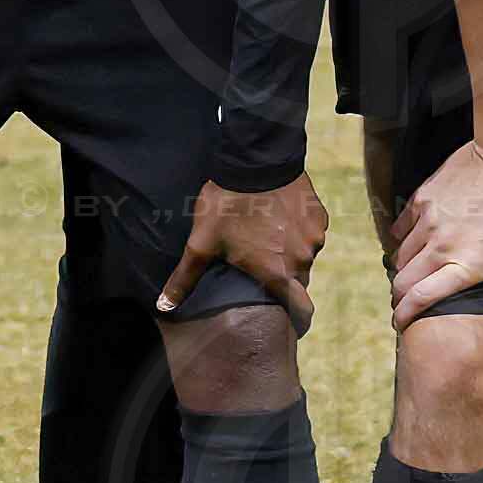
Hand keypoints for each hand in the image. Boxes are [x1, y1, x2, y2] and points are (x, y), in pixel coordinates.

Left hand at [168, 172, 326, 323]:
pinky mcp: (319, 215)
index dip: (298, 320)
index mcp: (277, 273)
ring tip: (268, 237)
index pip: (301, 310)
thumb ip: (185, 278)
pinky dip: (299, 231)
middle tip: (262, 266)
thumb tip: (164, 306)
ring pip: (305, 255)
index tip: (291, 322)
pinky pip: (311, 232)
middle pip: (298, 281)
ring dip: (291, 253)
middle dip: (284, 279)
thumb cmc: (227, 206)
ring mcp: (314, 236)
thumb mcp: (202, 243)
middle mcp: (302, 259)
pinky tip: (280, 218)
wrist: (255, 160)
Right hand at [385, 136, 482, 323]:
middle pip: (403, 282)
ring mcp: (428, 223)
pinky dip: (402, 239)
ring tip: (411, 273)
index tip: (402, 322)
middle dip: (399, 297)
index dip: (406, 315)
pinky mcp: (422, 200)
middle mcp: (442, 247)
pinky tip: (410, 241)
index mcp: (469, 265)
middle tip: (404, 302)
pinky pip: (400, 229)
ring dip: (404, 269)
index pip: (421, 298)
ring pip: (400, 256)